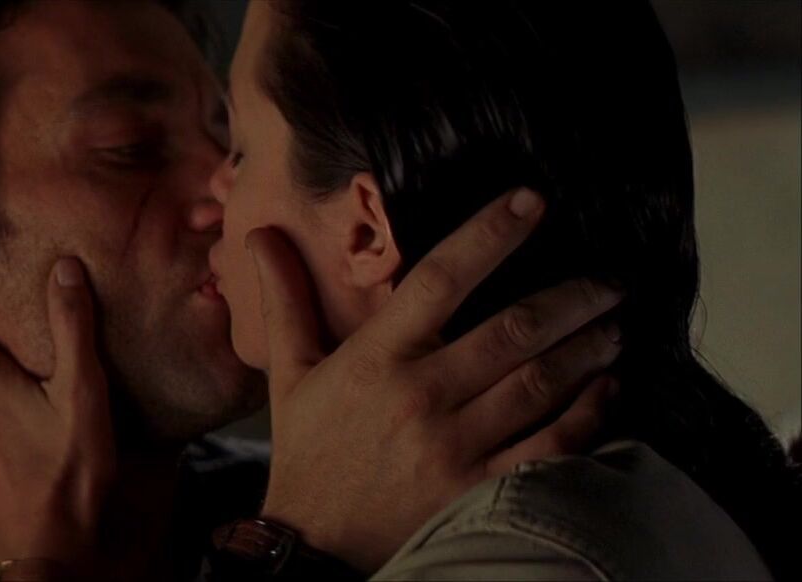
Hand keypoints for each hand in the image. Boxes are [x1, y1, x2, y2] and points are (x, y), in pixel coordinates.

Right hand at [251, 189, 621, 570]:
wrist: (313, 543)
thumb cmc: (308, 451)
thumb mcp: (289, 372)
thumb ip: (287, 299)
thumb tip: (260, 233)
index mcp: (376, 357)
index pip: (440, 278)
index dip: (490, 233)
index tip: (532, 201)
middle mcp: (419, 395)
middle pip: (513, 329)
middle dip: (572, 298)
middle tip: (608, 281)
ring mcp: (453, 445)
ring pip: (540, 382)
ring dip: (587, 348)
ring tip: (613, 326)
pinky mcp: (477, 488)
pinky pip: (550, 444)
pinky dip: (588, 412)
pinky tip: (606, 389)